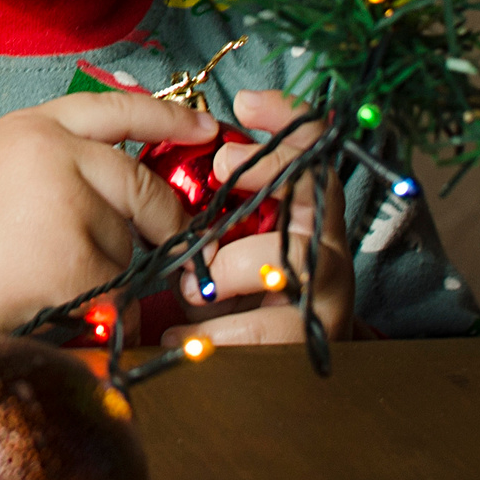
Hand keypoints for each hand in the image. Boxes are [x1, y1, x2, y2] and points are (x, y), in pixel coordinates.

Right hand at [0, 89, 207, 339]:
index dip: (169, 119)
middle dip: (165, 217)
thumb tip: (131, 181)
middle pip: (140, 182)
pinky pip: (118, 287)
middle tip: (171, 238)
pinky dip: (103, 304)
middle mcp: (56, 155)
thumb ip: (59, 156)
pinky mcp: (74, 261)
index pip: (118, 110)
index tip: (207, 129)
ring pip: (129, 241)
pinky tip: (58, 301)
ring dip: (111, 267)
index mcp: (35, 126)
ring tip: (50, 274)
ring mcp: (68, 206)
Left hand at [172, 89, 352, 345]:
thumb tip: (153, 165)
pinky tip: (179, 335)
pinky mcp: (310, 340)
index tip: (246, 101)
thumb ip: (208, 211)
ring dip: (229, 267)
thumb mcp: (224, 245)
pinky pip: (266, 329)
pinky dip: (213, 333)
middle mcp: (325, 246)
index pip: (311, 152)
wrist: (275, 377)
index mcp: (305, 215)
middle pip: (314, 190)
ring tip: (190, 286)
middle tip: (222, 168)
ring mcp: (326, 293)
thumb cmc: (237, 299)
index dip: (288, 121)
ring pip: (287, 259)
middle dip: (268, 170)